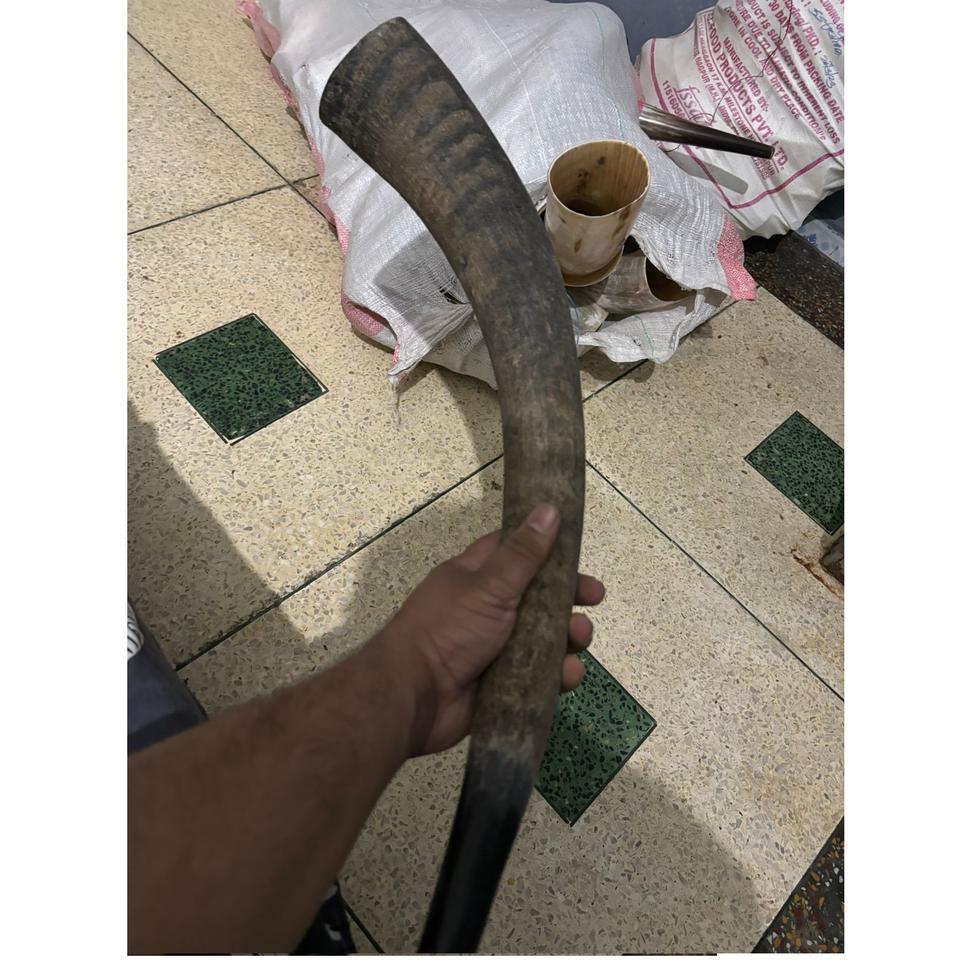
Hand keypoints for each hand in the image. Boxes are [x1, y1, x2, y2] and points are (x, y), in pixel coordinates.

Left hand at [377, 503, 604, 755]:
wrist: (415, 697)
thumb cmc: (448, 629)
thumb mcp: (489, 585)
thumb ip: (523, 553)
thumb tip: (549, 508)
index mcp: (475, 577)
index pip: (515, 551)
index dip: (547, 549)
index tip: (578, 552)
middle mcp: (486, 609)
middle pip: (537, 597)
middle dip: (568, 598)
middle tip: (594, 599)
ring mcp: (495, 648)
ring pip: (544, 638)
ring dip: (568, 637)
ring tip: (579, 640)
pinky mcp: (503, 683)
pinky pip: (538, 675)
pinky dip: (556, 674)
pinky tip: (567, 674)